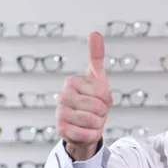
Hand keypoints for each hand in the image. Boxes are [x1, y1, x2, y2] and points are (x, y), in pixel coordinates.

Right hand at [56, 31, 112, 159]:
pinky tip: (86, 131)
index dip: (107, 99)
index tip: (100, 99)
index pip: (102, 92)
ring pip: (94, 121)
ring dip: (99, 124)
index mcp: (71, 82)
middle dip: (103, 113)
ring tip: (92, 121)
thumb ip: (96, 56)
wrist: (84, 125)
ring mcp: (60, 113)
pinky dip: (92, 135)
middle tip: (96, 112)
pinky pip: (88, 134)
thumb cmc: (91, 100)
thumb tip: (95, 33)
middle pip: (98, 107)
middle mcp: (63, 96)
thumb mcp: (97, 78)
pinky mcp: (61, 130)